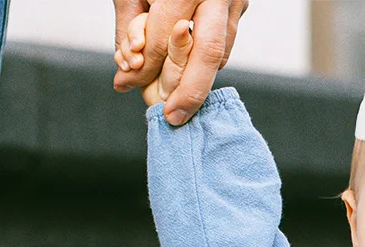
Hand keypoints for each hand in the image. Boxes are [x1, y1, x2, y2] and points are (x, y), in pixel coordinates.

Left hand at [113, 0, 247, 124]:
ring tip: (177, 102)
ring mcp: (235, 0)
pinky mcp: (240, 6)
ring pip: (220, 52)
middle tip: (172, 118)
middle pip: (208, 52)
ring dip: (197, 78)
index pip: (166, 35)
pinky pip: (224, 44)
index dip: (146, 64)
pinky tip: (188, 71)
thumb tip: (125, 75)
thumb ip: (129, 27)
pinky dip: (204, 61)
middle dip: (188, 91)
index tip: (126, 85)